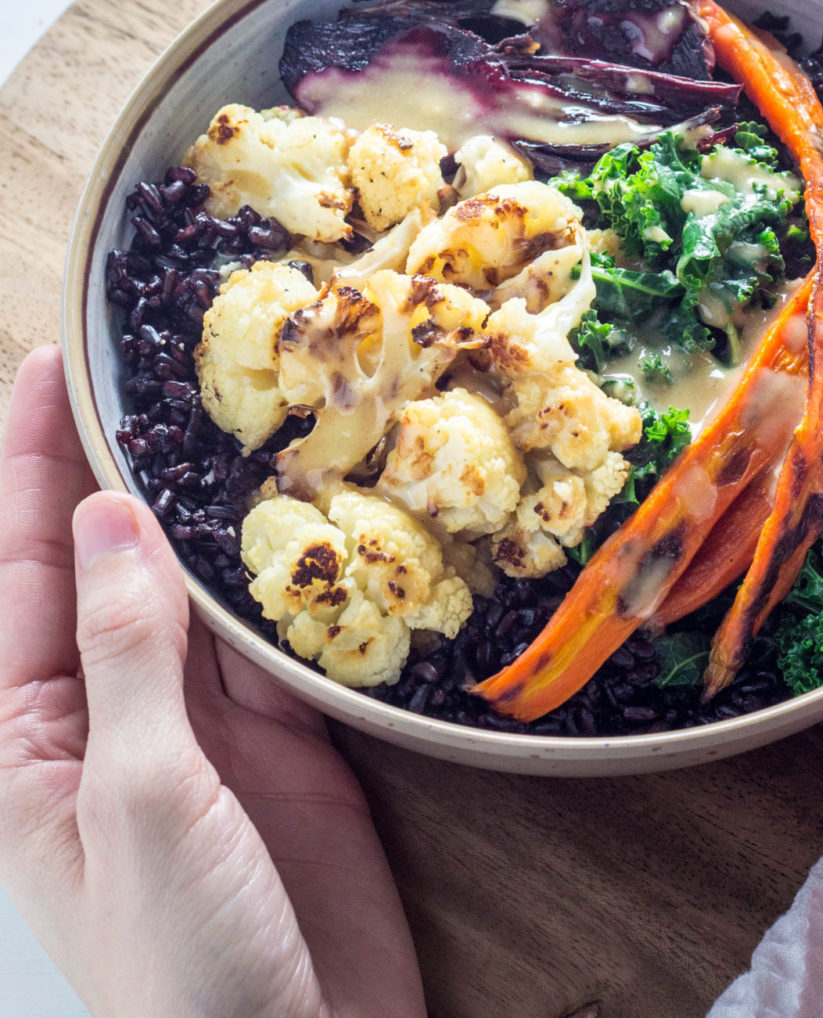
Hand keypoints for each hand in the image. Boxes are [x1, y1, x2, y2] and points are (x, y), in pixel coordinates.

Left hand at [0, 347, 426, 1017]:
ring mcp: (194, 730)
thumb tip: (114, 517)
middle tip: (146, 364)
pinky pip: (270, 638)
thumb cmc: (182, 973)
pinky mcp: (278, 744)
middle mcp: (103, 718)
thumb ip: (127, 653)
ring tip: (226, 415)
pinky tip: (296, 516)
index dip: (33, 464)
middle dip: (112, 466)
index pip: (18, 570)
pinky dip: (281, 576)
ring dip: (202, 511)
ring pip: (189, 591)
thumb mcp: (141, 801)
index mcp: (27, 740)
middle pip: (102, 565)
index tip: (52, 367)